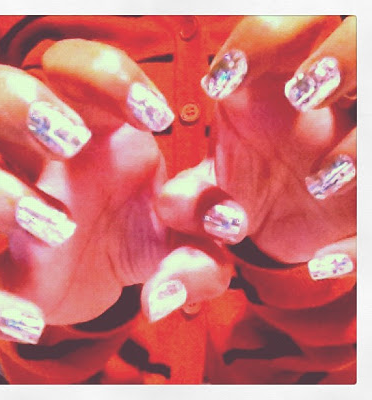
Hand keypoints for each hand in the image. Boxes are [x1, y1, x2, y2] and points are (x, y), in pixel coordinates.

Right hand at [0, 39, 231, 343]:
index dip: (108, 76)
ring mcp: (8, 204)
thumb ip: (207, 233)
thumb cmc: (136, 234)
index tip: (155, 116)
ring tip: (58, 226)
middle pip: (0, 92)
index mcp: (90, 133)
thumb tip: (225, 225)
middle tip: (69, 141)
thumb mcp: (179, 234)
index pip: (78, 69)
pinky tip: (27, 316)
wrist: (102, 276)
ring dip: (0, 191)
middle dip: (27, 105)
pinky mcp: (1, 264)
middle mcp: (39, 158)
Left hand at [157, 16, 355, 282]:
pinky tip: (324, 260)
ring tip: (321, 179)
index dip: (260, 41)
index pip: (281, 31)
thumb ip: (190, 197)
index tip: (222, 82)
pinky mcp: (367, 187)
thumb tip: (170, 205)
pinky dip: (358, 239)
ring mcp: (355, 138)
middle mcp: (326, 105)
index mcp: (276, 90)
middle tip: (304, 94)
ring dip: (360, 142)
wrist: (280, 225)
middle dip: (339, 57)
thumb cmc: (245, 192)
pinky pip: (371, 212)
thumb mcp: (210, 193)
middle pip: (353, 41)